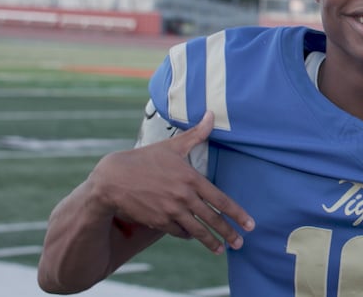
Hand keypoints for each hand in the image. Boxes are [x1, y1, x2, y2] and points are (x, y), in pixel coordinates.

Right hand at [90, 111, 254, 253]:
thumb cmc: (144, 159)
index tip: (250, 224)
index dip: (237, 214)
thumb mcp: (172, 146)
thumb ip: (196, 134)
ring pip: (197, 231)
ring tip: (221, 249)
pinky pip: (178, 232)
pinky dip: (187, 235)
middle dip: (229, 233)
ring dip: (210, 241)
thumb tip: (212, 114)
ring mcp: (171, 211)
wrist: (112, 178)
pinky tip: (193, 237)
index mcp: (191, 178)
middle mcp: (184, 197)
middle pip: (212, 220)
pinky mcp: (158, 221)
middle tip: (240, 243)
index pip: (221, 200)